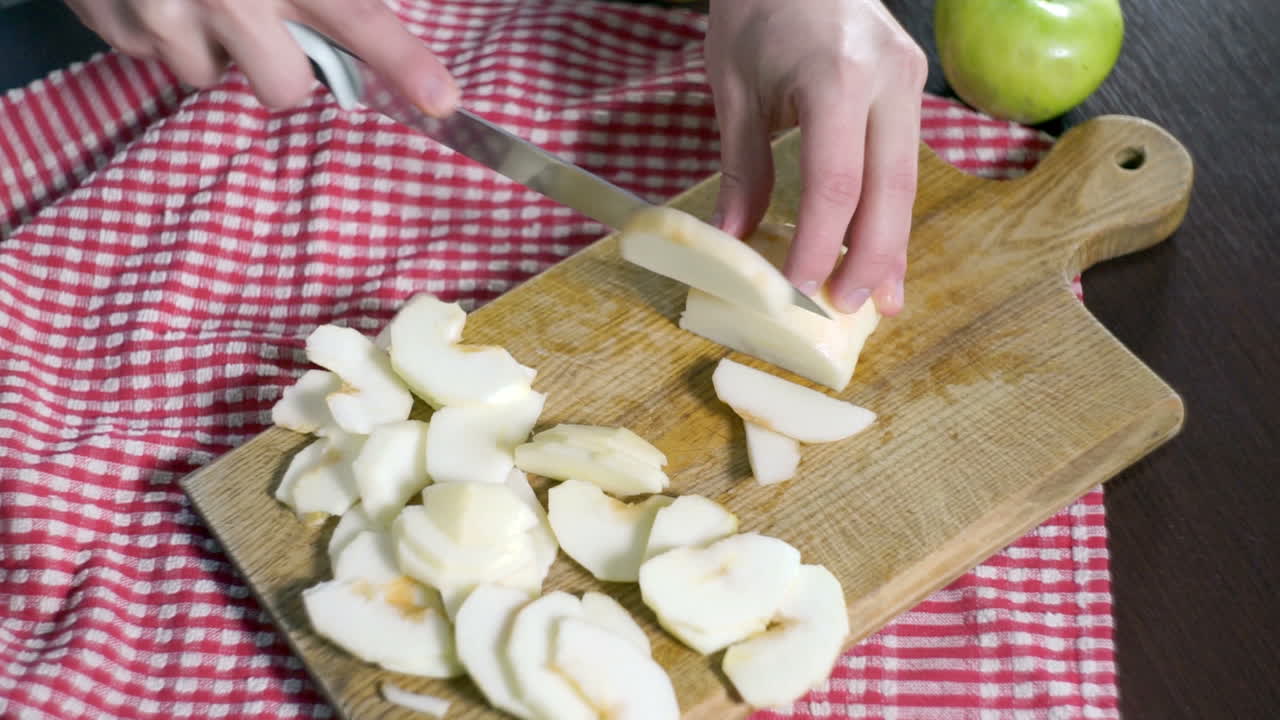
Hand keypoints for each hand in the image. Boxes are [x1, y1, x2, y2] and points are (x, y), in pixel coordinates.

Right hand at [64, 0, 459, 115]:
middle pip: (282, 88)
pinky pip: (151, 58)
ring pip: (210, 77)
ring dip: (212, 46)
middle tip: (265, 18)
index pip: (358, 21)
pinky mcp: (112, 24)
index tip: (441, 99)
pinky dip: (160, 31)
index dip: (404, 63)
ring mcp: (164, 13)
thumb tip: (356, 9)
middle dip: (279, 65)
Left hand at [705, 0, 926, 315]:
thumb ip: (742, 167)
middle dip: (870, 258)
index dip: (819, 245)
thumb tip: (732, 240)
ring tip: (880, 299)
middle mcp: (886, 81)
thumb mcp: (734, 88)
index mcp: (835, 76)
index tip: (797, 289)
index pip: (834, 183)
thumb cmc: (757, 8)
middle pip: (888, 190)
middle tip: (849, 310)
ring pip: (906, 181)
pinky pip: (903, 161)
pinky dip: (889, 211)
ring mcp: (907, 82)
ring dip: (891, 244)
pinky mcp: (911, 86)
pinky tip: (882, 250)